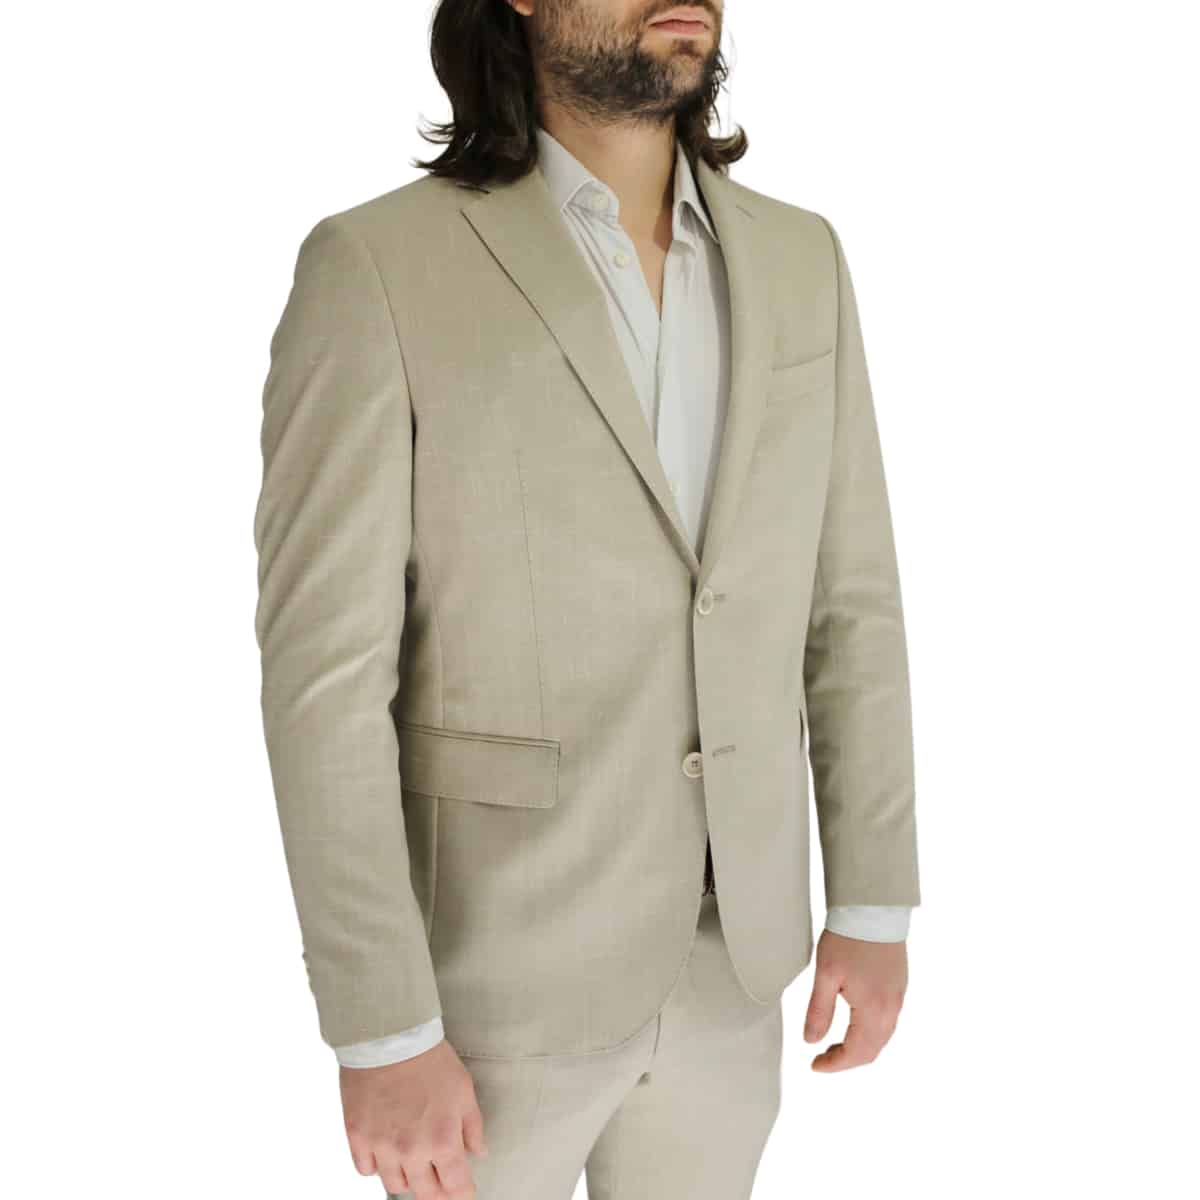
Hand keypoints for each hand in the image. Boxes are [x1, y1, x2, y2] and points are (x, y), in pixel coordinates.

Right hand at [340, 1037, 486, 1198]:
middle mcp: (411, 1152)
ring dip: (408, 1178)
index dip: (464, 1192)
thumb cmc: (430, 1060)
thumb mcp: (463, 1090)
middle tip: (441, 1179)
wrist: (390, 1038)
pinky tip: (387, 1150)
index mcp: (442, 1141)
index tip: (465, 1189)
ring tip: (414, 1161)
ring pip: (395, 1185)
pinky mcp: (357, 1137)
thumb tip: (478, 1153)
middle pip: (426, 1194)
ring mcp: (381, 1147)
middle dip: (438, 1190)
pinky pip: (366, 1170)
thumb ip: (472, 1127)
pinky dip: (377, 1165)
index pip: (456, 1188)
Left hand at [803, 930, 907, 1071]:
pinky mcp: (899, 986)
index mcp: (874, 1010)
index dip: (835, 1065)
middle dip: (847, 1059)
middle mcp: (891, 1009)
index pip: (857, 1053)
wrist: (873, 909)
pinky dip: (870, 1032)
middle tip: (822, 1057)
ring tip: (833, 1043)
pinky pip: (888, 1022)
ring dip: (859, 1047)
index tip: (815, 1066)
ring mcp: (898, 997)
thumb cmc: (847, 939)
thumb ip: (818, 1011)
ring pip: (881, 1037)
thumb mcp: (825, 975)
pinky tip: (853, 1023)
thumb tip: (810, 1041)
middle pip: (872, 1050)